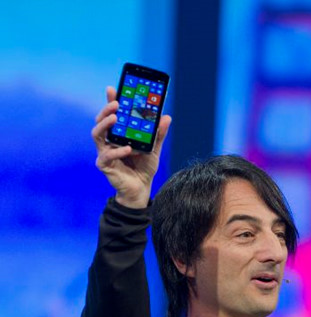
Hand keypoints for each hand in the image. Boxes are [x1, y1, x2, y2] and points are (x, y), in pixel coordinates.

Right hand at [91, 86, 171, 208]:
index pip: (113, 114)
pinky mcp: (104, 165)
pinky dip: (117, 150)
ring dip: (105, 124)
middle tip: (116, 103)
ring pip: (97, 134)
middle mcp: (108, 140)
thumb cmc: (144, 167)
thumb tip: (166, 117)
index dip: (110, 101)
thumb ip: (158, 134)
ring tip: (115, 118)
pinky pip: (107, 155)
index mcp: (118, 134)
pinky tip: (128, 148)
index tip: (113, 88)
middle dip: (106, 109)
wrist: (141, 188)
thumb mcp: (154, 148)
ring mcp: (104, 152)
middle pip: (101, 121)